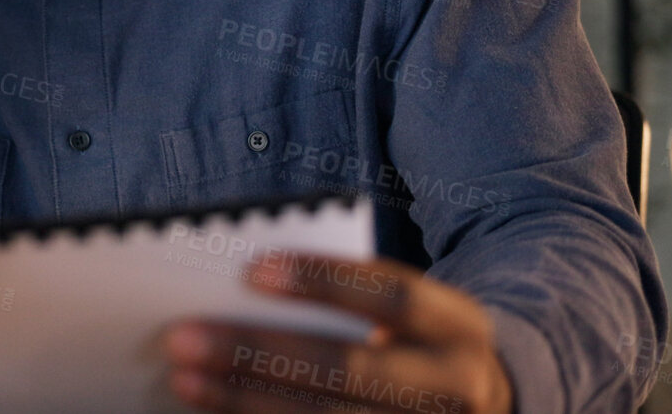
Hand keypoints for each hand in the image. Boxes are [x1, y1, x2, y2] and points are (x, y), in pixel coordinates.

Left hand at [160, 253, 513, 413]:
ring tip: (186, 378)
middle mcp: (455, 387)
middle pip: (348, 369)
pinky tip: (220, 412)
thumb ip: (353, 301)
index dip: (325, 280)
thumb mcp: (414, 316)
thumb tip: (246, 290)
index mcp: (460, 327)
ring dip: (246, 400)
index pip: (393, 295)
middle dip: (259, 352)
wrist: (486, 408)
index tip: (252, 271)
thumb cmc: (420, 346)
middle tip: (185, 336)